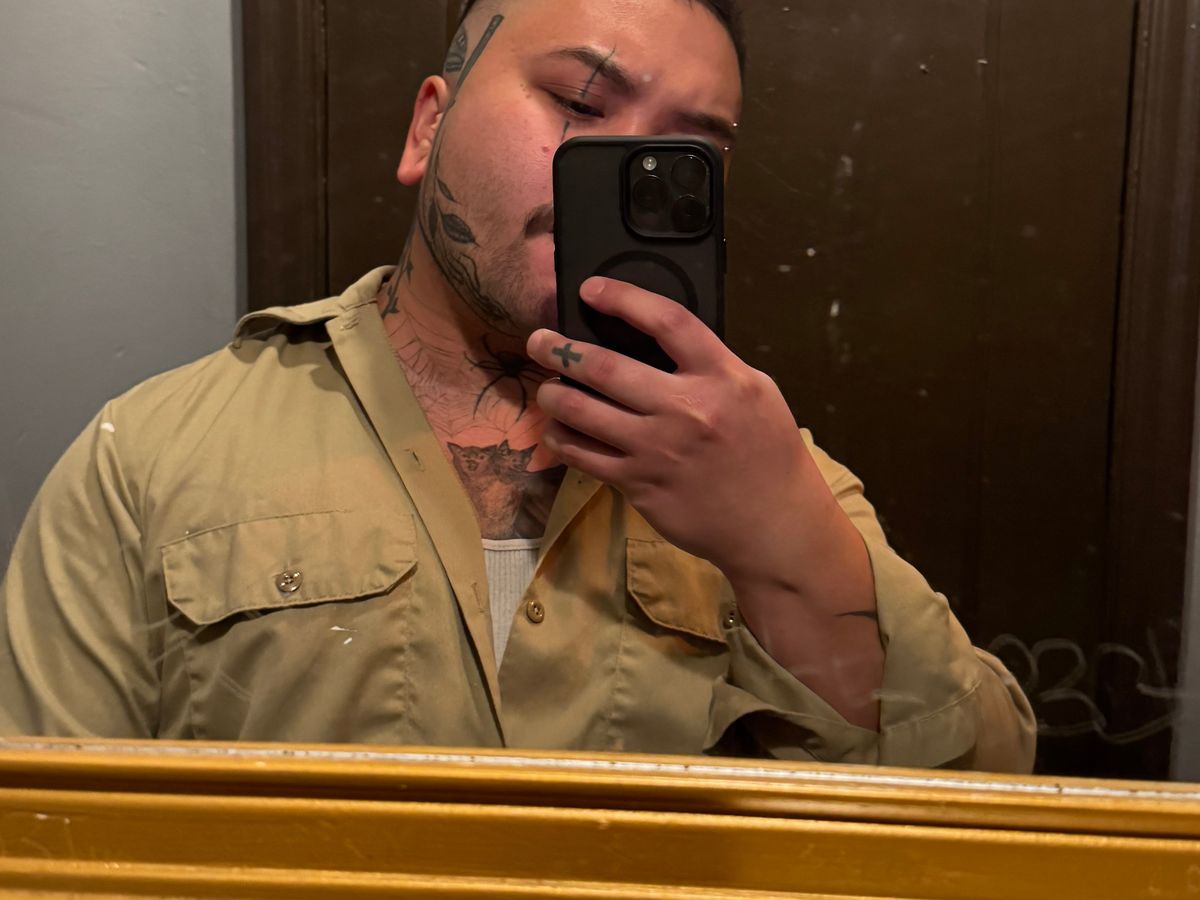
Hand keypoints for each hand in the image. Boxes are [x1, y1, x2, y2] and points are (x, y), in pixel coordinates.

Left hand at [527, 276, 828, 583]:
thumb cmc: (768, 453)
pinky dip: (562, 440)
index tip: (590, 289)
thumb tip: (655, 342)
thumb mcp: (755, 393)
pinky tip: (556, 431)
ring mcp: (658, 450)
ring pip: (584, 413)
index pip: (667, 321)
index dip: (623, 298)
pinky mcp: (639, 485)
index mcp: (722, 377)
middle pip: (607, 367)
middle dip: (562, 349)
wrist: (773, 524)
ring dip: (554, 395)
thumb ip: (710, 365)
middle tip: (539, 340)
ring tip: (546, 388)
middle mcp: (686, 409)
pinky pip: (585, 457)